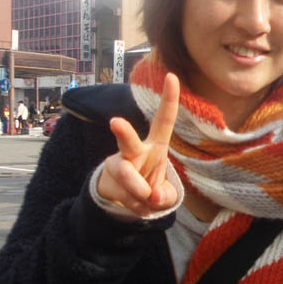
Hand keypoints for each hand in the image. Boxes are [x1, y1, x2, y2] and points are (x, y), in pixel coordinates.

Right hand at [97, 73, 179, 215]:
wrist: (124, 199)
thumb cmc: (150, 185)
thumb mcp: (163, 193)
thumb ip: (163, 196)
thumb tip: (152, 197)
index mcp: (155, 145)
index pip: (163, 119)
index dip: (169, 100)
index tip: (173, 76)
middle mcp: (134, 150)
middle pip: (128, 140)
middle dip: (123, 132)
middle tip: (115, 122)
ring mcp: (119, 164)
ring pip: (124, 173)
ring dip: (138, 190)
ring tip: (147, 198)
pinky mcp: (109, 180)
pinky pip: (125, 197)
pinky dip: (136, 207)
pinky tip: (139, 204)